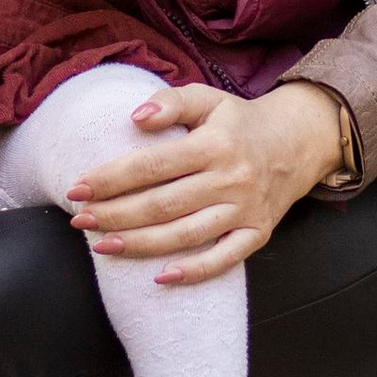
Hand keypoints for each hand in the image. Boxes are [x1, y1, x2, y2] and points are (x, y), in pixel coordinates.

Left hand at [66, 81, 340, 285]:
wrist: (298, 142)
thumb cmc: (239, 122)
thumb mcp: (208, 99)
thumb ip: (171, 102)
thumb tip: (134, 118)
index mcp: (215, 143)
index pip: (153, 164)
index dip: (112, 178)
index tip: (78, 187)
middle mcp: (232, 178)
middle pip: (163, 204)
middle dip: (115, 214)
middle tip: (78, 220)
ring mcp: (246, 210)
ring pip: (185, 235)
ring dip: (139, 244)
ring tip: (101, 246)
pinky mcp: (258, 234)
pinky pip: (223, 260)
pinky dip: (192, 272)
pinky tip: (158, 277)